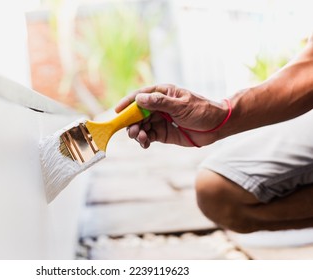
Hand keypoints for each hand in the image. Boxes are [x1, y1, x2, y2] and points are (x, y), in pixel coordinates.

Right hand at [115, 84, 229, 147]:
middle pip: (137, 113)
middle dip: (132, 122)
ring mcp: (159, 120)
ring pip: (141, 126)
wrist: (217, 126)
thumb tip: (140, 99)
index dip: (127, 103)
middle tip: (133, 131)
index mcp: (162, 94)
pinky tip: (145, 143)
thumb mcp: (182, 105)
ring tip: (141, 138)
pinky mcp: (162, 133)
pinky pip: (148, 136)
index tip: (117, 111)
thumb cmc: (202, 110)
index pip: (140, 96)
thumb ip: (160, 103)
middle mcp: (158, 106)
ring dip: (137, 132)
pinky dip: (144, 140)